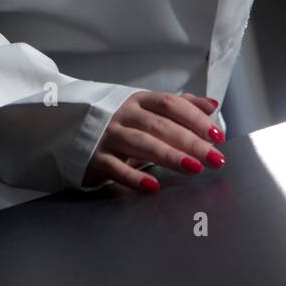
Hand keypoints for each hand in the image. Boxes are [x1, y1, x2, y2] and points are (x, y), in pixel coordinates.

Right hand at [82, 91, 225, 191]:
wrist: (69, 127)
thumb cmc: (119, 121)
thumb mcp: (147, 109)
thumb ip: (180, 106)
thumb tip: (211, 104)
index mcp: (139, 101)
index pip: (171, 104)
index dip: (195, 118)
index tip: (217, 135)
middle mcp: (124, 115)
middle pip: (161, 125)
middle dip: (190, 141)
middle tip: (214, 158)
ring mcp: (108, 135)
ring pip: (141, 144)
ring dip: (169, 156)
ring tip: (194, 168)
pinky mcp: (95, 158)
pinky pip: (115, 168)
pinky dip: (134, 177)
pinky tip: (153, 185)